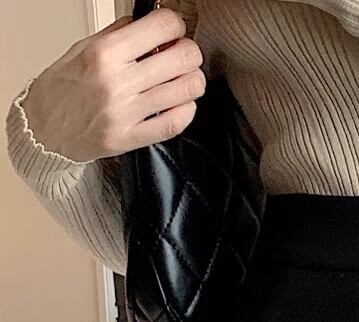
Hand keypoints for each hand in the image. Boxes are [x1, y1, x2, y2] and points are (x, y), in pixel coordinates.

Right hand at [20, 8, 206, 161]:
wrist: (43, 130)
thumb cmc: (62, 89)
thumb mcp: (83, 48)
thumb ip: (118, 35)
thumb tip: (148, 22)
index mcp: (105, 53)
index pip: (162, 27)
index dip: (176, 26)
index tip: (173, 31)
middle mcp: (117, 82)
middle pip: (182, 58)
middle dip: (189, 53)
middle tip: (183, 55)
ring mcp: (126, 113)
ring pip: (185, 90)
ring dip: (192, 81)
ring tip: (184, 79)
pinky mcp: (131, 138)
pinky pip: (175, 123)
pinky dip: (186, 110)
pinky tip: (181, 103)